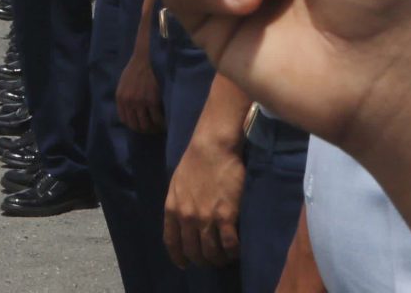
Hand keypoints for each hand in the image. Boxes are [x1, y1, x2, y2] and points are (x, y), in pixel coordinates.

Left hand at [116, 44, 164, 133]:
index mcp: (120, 98)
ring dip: (153, 128)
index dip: (133, 125)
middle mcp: (128, 102)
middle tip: (152, 129)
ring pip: (146, 124)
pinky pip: (157, 119)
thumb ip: (125, 97)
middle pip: (135, 125)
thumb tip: (130, 112)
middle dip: (144, 129)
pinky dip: (161, 124)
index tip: (141, 126)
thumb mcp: (124, 84)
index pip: (125, 120)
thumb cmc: (136, 69)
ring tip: (158, 127)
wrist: (146, 58)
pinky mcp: (152, 101)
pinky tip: (164, 122)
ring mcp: (140, 102)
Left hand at [164, 136, 243, 267]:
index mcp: (172, 209)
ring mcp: (206, 218)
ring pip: (212, 252)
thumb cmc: (195, 162)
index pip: (172, 242)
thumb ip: (178, 205)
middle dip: (203, 260)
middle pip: (193, 251)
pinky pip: (229, 244)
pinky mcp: (226, 215)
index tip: (185, 264)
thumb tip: (182, 222)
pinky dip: (234, 251)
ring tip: (226, 257)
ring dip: (219, 259)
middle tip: (212, 260)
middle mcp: (186, 217)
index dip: (179, 257)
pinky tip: (237, 249)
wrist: (212, 147)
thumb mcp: (176, 185)